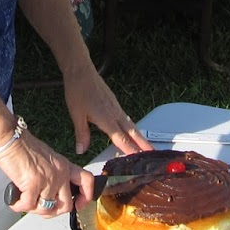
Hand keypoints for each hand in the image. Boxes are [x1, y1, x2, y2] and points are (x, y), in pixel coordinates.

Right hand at [0, 131, 87, 215]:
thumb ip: (53, 175)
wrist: (9, 138)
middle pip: (66, 205)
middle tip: (40, 208)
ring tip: (24, 201)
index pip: (86, 181)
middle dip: (52, 212)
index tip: (78, 205)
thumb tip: (49, 194)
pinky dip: (19, 206)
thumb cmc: (22, 146)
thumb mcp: (46, 159)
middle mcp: (60, 173)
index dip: (85, 197)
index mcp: (64, 165)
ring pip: (46, 209)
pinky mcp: (33, 184)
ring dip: (33, 209)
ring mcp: (48, 180)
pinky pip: (28, 206)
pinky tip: (15, 199)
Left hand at [61, 67, 150, 202]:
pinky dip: (132, 127)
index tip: (140, 159)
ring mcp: (116, 107)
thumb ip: (82, 134)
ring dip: (140, 136)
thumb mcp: (76, 115)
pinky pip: (126, 118)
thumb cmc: (78, 91)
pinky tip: (132, 130)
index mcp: (106, 118)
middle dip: (143, 144)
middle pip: (133, 132)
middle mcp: (114, 113)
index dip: (130, 150)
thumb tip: (81, 150)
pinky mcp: (114, 103)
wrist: (81, 71)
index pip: (121, 139)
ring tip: (146, 146)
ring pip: (131, 125)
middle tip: (153, 154)